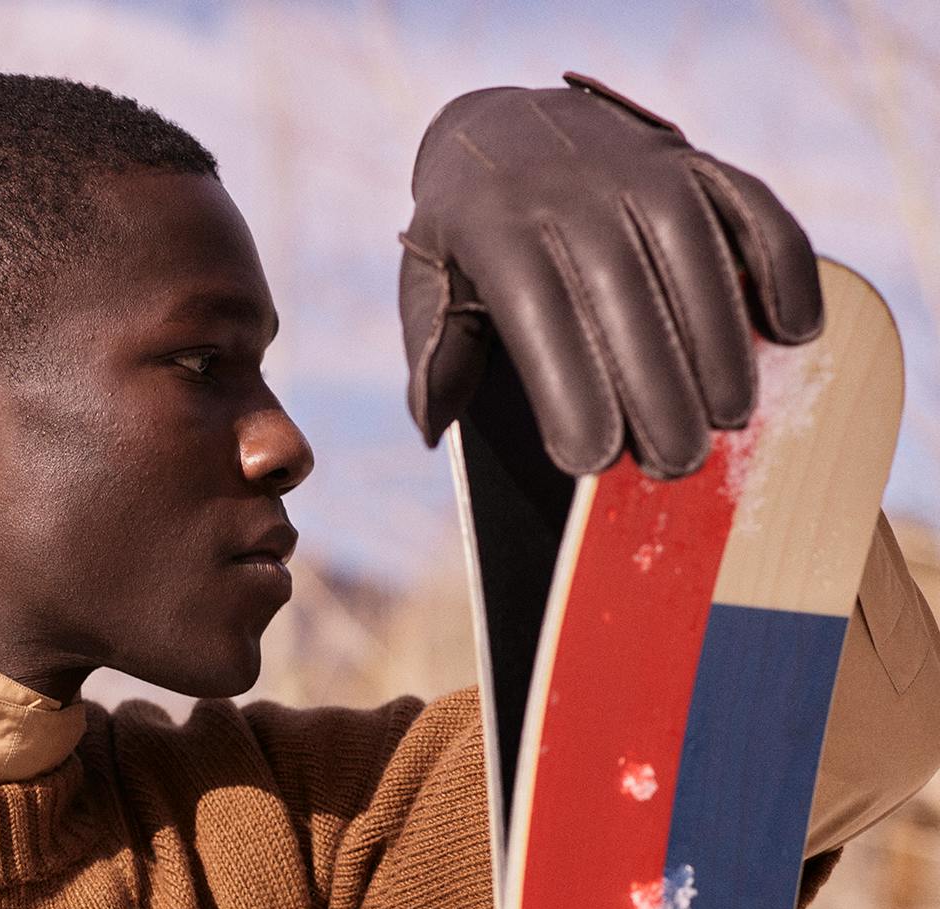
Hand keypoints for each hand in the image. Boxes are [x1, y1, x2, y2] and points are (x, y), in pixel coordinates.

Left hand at [398, 72, 822, 476]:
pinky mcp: (693, 160)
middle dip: (657, 385)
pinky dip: (782, 266)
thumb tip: (433, 423)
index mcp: (497, 226)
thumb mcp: (429, 281)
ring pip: (695, 253)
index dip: (570, 387)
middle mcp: (572, 187)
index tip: (592, 460)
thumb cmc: (466, 237)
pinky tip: (795, 332)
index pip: (540, 313)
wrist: (501, 130)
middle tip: (677, 463)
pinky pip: (750, 207)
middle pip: (625, 292)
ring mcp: (640, 167)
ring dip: (722, 342)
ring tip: (731, 417)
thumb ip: (433, 351)